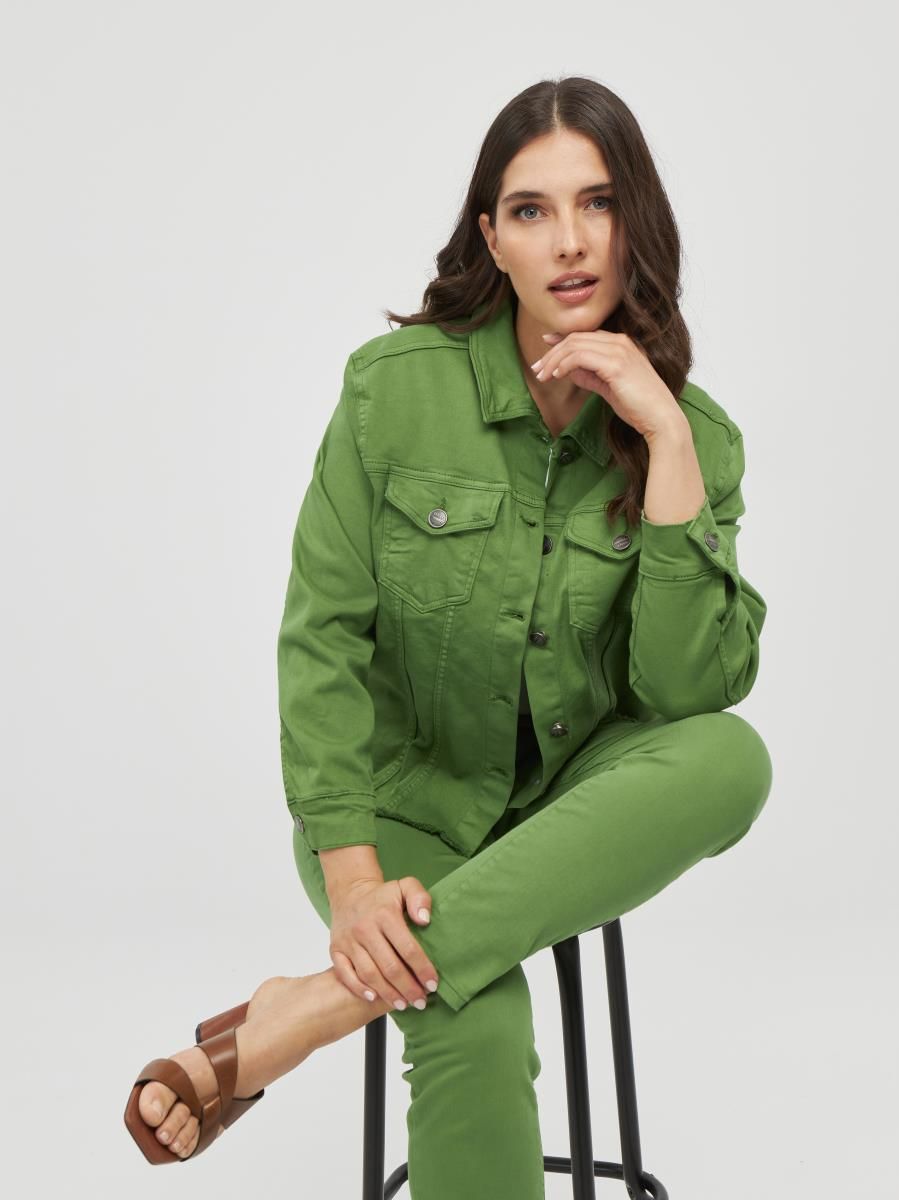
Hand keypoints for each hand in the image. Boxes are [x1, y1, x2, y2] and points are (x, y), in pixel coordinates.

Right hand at [328, 876, 439, 1009]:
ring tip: (404, 1004)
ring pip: (370, 974)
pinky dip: (359, 988)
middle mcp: (365, 929)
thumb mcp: (405, 886)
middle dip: (408, 988)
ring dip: (388, 993)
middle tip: (421, 1001)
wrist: (349, 893)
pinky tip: (374, 997)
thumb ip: (420, 898)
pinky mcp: (336, 950)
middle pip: (390, 967)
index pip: (408, 948)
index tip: (433, 984)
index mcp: (385, 914)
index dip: (422, 969)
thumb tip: (425, 920)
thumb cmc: (382, 896)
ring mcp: (348, 941)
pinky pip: (345, 974)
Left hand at [531, 329, 681, 439]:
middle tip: (537, 369)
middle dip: (552, 353)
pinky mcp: (615, 364)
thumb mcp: (609, 387)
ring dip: (554, 360)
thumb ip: (591, 376)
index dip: (561, 340)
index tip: (545, 348)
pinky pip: (580, 357)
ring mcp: (619, 351)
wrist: (660, 418)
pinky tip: (557, 376)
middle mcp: (620, 342)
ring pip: (574, 345)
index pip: (585, 335)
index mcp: (622, 344)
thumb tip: (570, 371)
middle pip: (576, 338)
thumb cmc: (639, 406)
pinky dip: (564, 364)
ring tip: (543, 376)